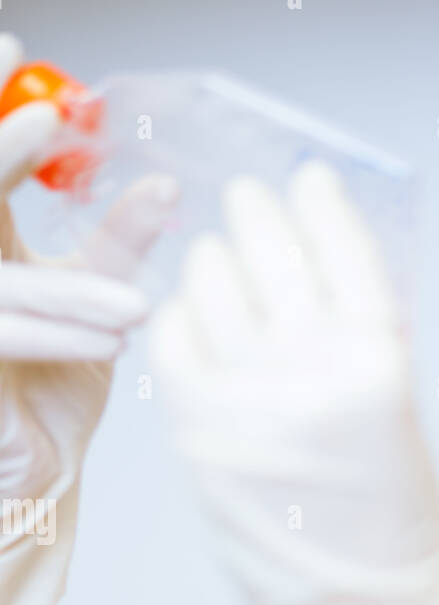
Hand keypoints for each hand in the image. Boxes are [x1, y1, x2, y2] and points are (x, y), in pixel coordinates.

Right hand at [0, 31, 178, 604]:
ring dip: (67, 287)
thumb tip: (167, 187)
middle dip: (0, 151)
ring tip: (133, 309)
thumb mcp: (94, 297)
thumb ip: (120, 243)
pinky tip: (112, 341)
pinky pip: (1, 330)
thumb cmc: (56, 385)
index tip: (11, 45)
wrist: (39, 471)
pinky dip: (57, 331)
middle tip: (46, 119)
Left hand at [148, 159, 438, 604]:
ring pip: (213, 283)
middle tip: (249, 201)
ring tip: (222, 260)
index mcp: (381, 364)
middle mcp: (312, 372)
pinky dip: (181, 316)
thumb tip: (314, 277)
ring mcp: (249, 402)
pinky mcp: (199, 434)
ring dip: (216, 260)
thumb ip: (361, 345)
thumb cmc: (396, 528)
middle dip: (258, 214)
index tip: (305, 181)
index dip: (318, 203)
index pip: (342, 247)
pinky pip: (173, 339)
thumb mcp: (402, 418)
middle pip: (271, 250)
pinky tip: (197, 317)